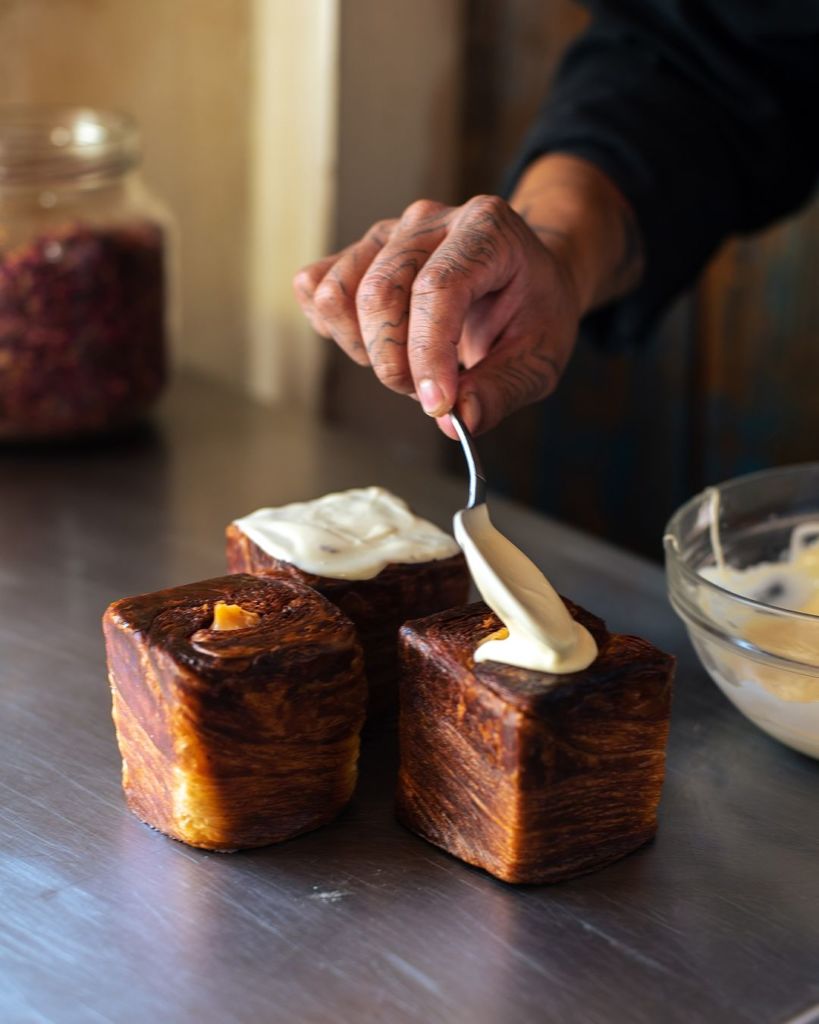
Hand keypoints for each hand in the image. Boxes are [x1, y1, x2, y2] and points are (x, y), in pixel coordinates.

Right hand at [293, 158, 641, 437]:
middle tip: (430, 393)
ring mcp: (388, 234)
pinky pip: (315, 288)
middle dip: (395, 363)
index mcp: (487, 230)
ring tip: (405, 363)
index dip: (428, 354)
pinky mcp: (359, 254)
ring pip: (338, 294)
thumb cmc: (534, 313)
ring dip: (364, 349)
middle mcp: (430, 221)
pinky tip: (375, 342)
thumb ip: (502, 390)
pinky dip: (335, 329)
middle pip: (379, 294)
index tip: (437, 406)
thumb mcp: (541, 358)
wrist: (525, 277)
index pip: (438, 288)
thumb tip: (460, 421)